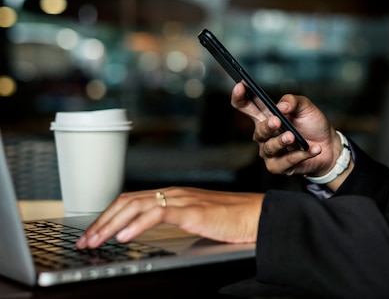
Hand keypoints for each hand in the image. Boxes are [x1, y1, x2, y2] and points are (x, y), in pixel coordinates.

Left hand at [75, 187, 263, 248]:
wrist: (257, 216)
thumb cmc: (231, 221)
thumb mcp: (196, 221)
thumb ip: (174, 222)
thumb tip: (151, 234)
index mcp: (173, 196)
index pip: (131, 201)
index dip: (108, 216)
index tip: (92, 234)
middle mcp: (174, 193)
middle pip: (127, 201)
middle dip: (102, 221)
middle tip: (85, 240)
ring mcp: (183, 200)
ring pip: (137, 206)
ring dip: (112, 224)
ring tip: (97, 241)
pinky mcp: (193, 210)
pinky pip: (159, 214)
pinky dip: (138, 225)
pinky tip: (126, 237)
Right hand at [231, 82, 344, 179]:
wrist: (330, 146)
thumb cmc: (312, 124)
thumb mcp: (306, 107)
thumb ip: (293, 101)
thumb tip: (281, 106)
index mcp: (266, 116)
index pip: (246, 106)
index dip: (240, 96)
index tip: (241, 85)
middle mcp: (264, 135)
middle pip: (258, 131)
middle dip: (266, 126)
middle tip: (276, 121)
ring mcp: (270, 152)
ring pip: (270, 148)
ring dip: (281, 142)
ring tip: (293, 136)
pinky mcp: (279, 166)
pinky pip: (286, 162)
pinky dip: (300, 155)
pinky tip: (313, 148)